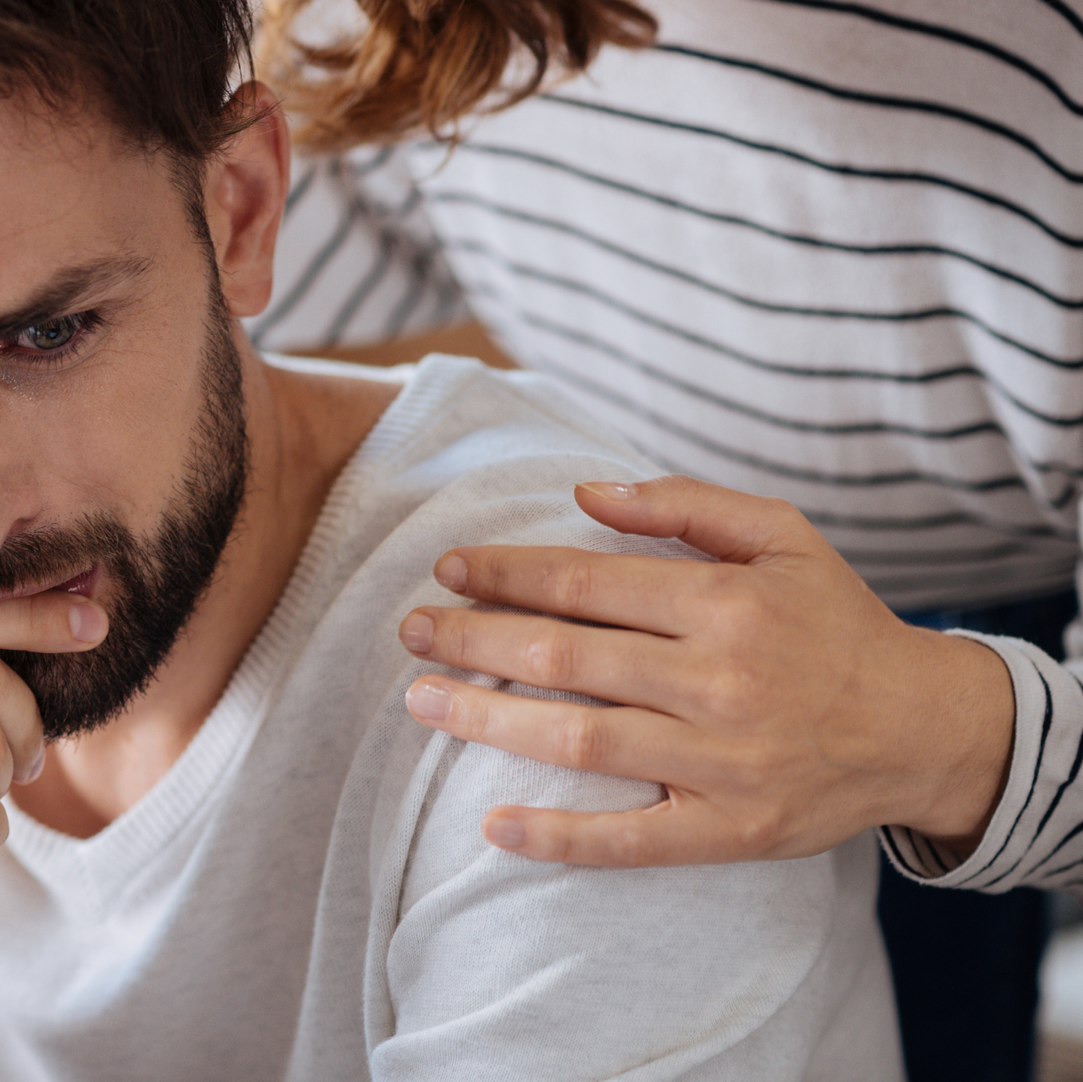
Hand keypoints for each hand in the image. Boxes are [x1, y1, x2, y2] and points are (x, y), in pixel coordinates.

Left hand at [396, 476, 1014, 867]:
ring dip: (488, 722)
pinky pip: (631, 840)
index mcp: (725, 602)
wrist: (924, 726)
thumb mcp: (782, 535)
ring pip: (580, 740)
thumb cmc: (835, 621)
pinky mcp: (731, 830)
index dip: (506, 574)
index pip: (585, 584)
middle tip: (410, 629)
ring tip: (421, 701)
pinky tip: (493, 827)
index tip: (448, 568)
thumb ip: (683, 504)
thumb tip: (583, 495)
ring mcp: (723, 761)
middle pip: (565, 658)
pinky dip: (559, 837)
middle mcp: (718, 681)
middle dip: (474, 639)